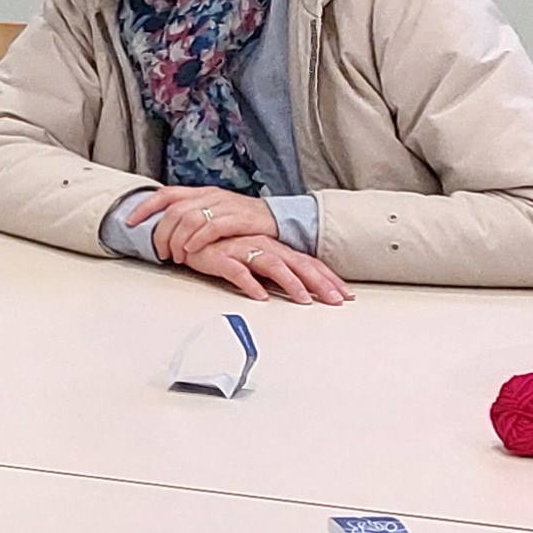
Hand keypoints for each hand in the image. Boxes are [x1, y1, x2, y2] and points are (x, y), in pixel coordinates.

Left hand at [126, 186, 277, 260]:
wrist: (277, 219)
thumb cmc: (242, 222)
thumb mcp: (214, 214)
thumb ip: (192, 218)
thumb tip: (164, 232)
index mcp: (201, 193)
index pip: (166, 194)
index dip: (145, 207)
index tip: (129, 222)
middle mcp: (209, 196)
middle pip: (174, 210)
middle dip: (162, 233)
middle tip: (160, 252)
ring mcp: (224, 206)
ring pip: (189, 218)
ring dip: (178, 240)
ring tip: (177, 257)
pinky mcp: (238, 218)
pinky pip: (212, 227)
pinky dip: (197, 240)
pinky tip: (192, 250)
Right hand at [177, 228, 351, 304]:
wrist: (187, 232)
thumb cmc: (222, 247)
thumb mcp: (253, 258)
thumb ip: (274, 272)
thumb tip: (296, 290)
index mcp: (275, 248)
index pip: (308, 263)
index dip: (328, 278)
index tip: (345, 295)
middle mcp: (264, 247)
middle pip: (299, 264)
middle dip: (320, 283)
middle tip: (336, 301)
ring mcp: (243, 250)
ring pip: (273, 266)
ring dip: (290, 283)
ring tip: (303, 300)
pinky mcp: (221, 257)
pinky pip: (238, 271)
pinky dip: (250, 284)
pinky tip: (260, 296)